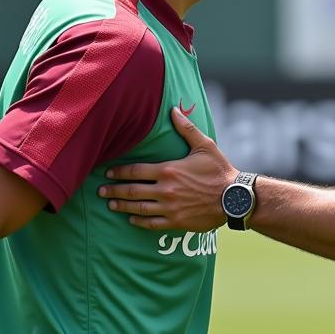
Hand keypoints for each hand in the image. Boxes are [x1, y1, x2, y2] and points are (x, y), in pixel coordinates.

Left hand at [99, 107, 237, 230]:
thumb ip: (186, 128)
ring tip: (111, 204)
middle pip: (132, 191)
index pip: (136, 171)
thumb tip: (173, 110)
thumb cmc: (219, 170)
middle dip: (114, 190)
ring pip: (139, 208)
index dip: (119, 172)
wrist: (234, 198)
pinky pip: (152, 223)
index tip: (108, 172)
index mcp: (168, 170)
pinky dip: (139, 221)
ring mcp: (170, 208)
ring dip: (122, 206)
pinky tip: (132, 219)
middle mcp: (165, 190)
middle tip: (100, 191)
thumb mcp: (204, 145)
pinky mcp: (176, 222)